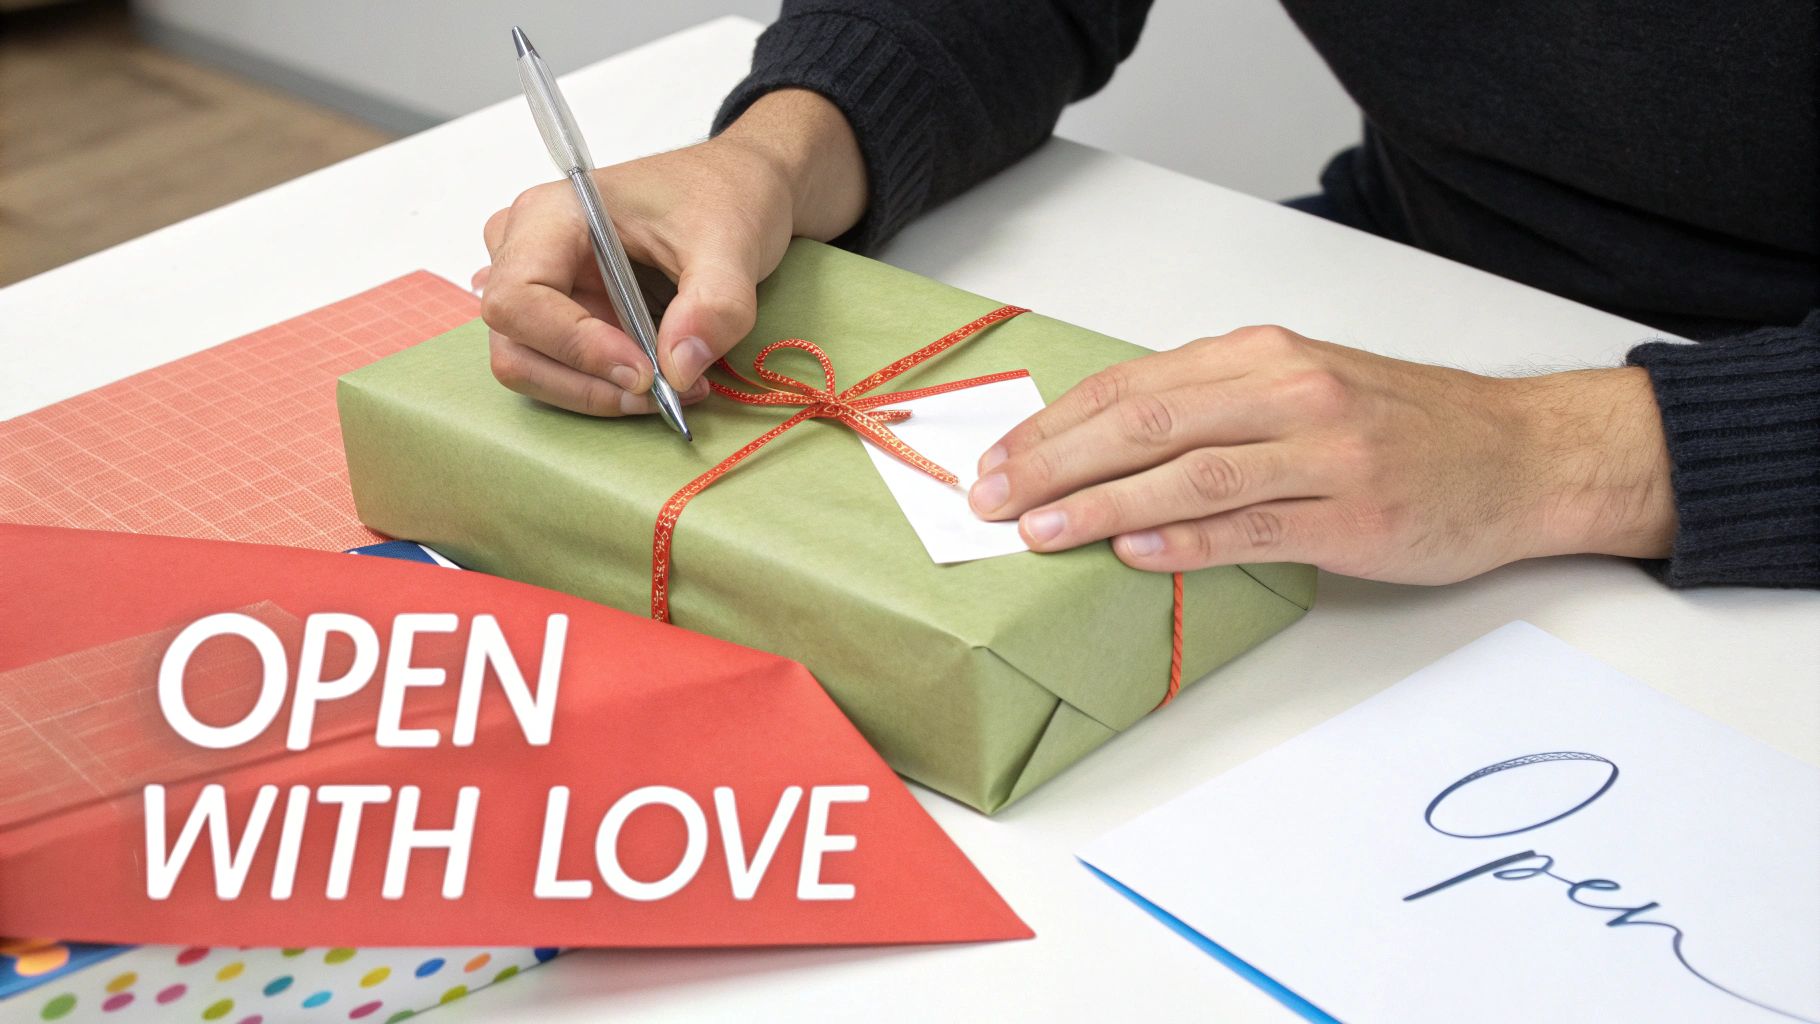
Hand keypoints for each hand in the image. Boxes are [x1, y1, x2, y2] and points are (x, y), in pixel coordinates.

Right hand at [477, 89, 866, 415]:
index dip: (573, 345)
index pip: (519, 298)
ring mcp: (537, 289)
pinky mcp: (558, 319)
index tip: (642, 372)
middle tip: (661, 392)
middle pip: (514, 345)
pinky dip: (604, 389)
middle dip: (586, 383)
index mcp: (549, 214)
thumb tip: (679, 369)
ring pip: (530, 368)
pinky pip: (558, 372)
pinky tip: (660, 377)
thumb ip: (714, 304)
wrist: (733, 193)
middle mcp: (525, 250)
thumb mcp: (731, 243)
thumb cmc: (719, 195)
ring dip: (596, 394)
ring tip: (670, 387)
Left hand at [967, 325, 1675, 583]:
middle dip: (1051, 461)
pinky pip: (1251, 526)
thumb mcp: (1305, 385)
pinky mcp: (1352, 515)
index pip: (1131, 386)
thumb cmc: (1406, 425)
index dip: (1053, 424)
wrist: (1525, 454)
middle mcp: (1289, 390)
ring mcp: (1324, 452)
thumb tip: (1108, 444)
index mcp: (1264, 356)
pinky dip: (1183, 538)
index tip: (996, 458)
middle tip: (988, 499)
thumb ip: (1216, 406)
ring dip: (1098, 503)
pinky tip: (1130, 550)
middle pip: (1143, 422)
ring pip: (1188, 472)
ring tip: (1037, 532)